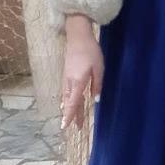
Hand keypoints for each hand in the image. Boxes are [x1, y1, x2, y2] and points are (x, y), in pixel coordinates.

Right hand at [61, 15, 102, 129]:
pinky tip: (66, 102)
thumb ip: (97, 84)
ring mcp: (66, 78)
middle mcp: (70, 82)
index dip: (70, 115)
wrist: (78, 37)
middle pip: (70, 102)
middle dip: (72, 115)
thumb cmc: (91, 52)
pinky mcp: (66, 74)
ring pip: (67, 97)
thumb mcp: (99, 68)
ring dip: (69, 108)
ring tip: (71, 119)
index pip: (73, 103)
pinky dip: (67, 99)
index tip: (66, 126)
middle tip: (75, 127)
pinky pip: (66, 91)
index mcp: (78, 82)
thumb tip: (96, 99)